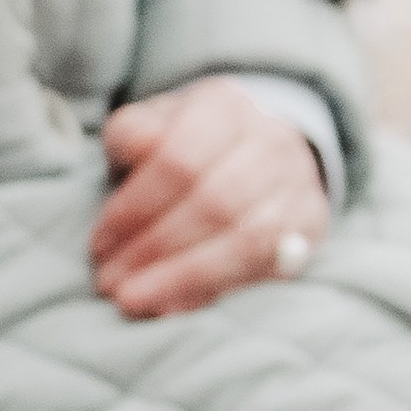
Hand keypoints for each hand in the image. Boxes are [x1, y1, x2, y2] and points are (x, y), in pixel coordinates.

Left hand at [92, 76, 326, 317]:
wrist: (259, 145)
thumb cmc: (188, 139)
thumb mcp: (153, 122)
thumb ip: (133, 132)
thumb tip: (134, 151)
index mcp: (225, 107)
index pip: (180, 160)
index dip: (135, 208)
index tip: (99, 244)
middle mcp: (270, 142)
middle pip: (214, 204)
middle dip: (155, 249)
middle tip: (110, 282)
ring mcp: (298, 185)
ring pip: (245, 240)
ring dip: (183, 277)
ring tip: (135, 300)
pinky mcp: (310, 225)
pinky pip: (265, 266)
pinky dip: (215, 288)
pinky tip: (174, 304)